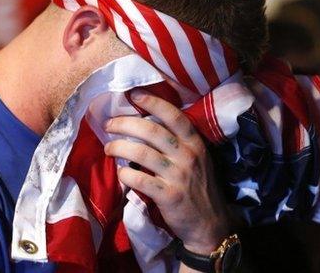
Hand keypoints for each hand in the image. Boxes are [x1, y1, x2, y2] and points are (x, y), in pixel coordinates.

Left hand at [104, 90, 229, 256]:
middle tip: (109, 125)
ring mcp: (179, 176)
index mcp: (195, 143)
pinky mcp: (169, 196)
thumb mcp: (197, 159)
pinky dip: (125, 174)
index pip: (174, 115)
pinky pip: (140, 180)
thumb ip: (178, 143)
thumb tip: (145, 124)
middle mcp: (188, 156)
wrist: (210, 224)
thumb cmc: (198, 187)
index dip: (152, 102)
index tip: (133, 95)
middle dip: (125, 124)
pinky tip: (120, 174)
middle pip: (151, 131)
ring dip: (119, 147)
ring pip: (141, 153)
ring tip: (108, 148)